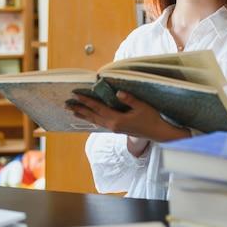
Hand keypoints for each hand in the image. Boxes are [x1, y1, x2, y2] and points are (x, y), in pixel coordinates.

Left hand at [66, 90, 190, 143]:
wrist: (158, 133)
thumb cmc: (152, 118)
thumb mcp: (142, 106)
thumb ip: (129, 99)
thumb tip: (117, 92)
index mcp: (117, 120)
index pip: (98, 108)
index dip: (87, 101)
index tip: (76, 95)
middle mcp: (113, 125)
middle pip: (93, 116)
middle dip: (80, 110)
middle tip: (67, 105)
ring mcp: (114, 128)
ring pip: (95, 121)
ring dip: (84, 115)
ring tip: (73, 112)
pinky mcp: (117, 129)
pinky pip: (101, 123)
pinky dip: (92, 119)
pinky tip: (90, 117)